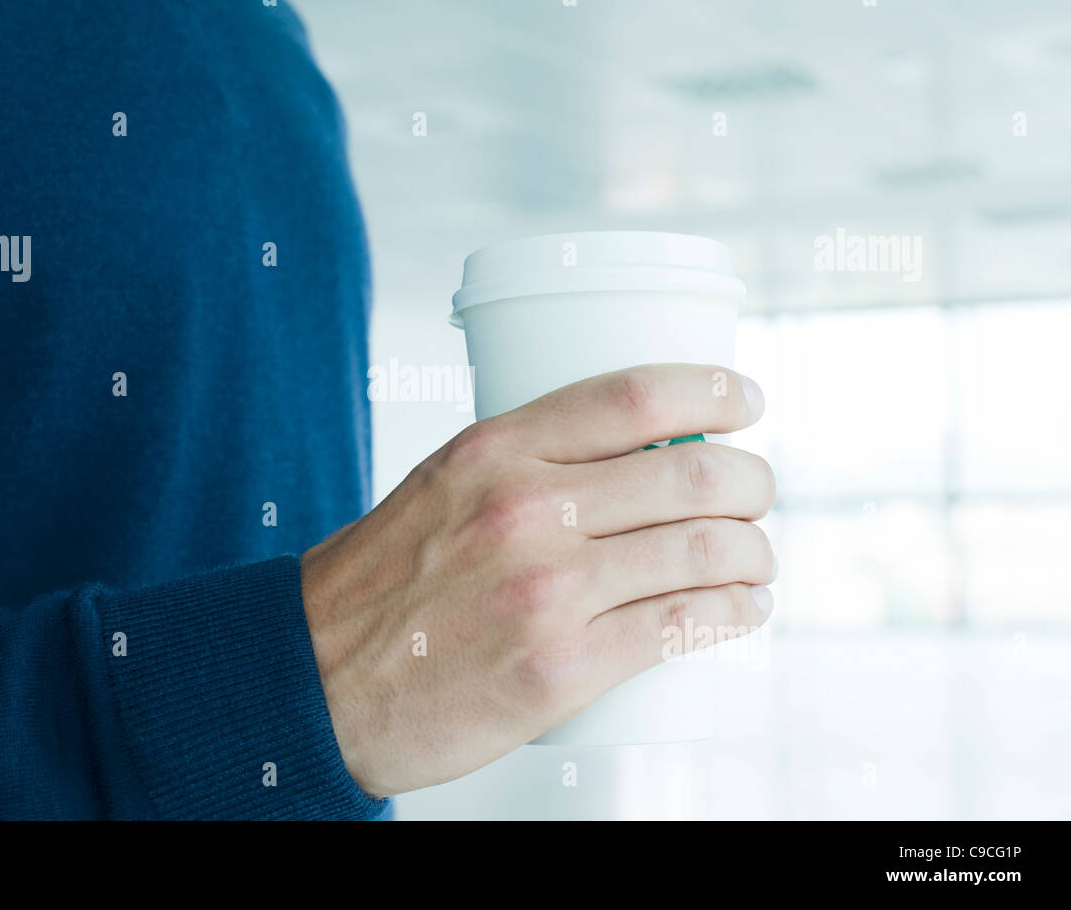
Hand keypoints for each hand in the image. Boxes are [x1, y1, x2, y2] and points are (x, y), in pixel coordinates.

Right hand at [300, 363, 775, 796]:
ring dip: (754, 553)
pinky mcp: (561, 669)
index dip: (712, 391)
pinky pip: (682, 626)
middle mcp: (524, 510)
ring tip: (756, 560)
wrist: (315, 681)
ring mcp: (547, 592)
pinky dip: (735, 612)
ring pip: (701, 551)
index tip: (748, 401)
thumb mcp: (437, 487)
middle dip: (751, 482)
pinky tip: (745, 608)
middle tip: (757, 495)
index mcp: (491, 451)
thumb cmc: (379, 584)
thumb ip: (519, 467)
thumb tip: (623, 459)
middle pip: (689, 473)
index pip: (632, 396)